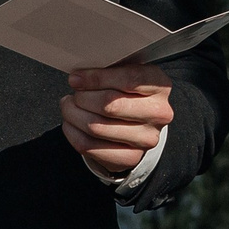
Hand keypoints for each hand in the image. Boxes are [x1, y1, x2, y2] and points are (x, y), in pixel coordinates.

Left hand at [62, 65, 173, 180]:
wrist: (138, 124)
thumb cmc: (127, 93)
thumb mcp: (125, 74)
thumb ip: (108, 70)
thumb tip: (78, 78)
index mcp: (159, 86)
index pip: (128, 80)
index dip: (97, 78)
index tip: (76, 79)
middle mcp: (158, 113)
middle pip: (109, 105)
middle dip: (82, 98)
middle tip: (74, 94)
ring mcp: (146, 138)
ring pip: (95, 127)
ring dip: (73, 114)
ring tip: (69, 106)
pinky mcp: (130, 157)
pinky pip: (89, 146)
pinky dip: (72, 132)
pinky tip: (71, 123)